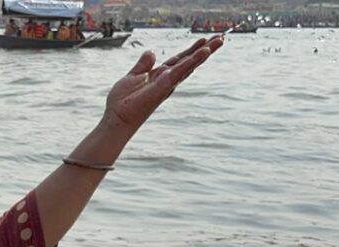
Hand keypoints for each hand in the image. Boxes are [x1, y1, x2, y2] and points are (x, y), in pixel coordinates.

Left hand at [102, 36, 224, 134]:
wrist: (116, 117)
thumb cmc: (122, 102)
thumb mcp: (132, 77)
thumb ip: (143, 65)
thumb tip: (152, 51)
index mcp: (160, 76)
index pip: (179, 60)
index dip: (191, 50)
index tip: (204, 40)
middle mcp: (167, 80)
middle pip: (189, 61)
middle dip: (205, 49)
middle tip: (221, 38)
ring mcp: (167, 84)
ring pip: (189, 65)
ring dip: (204, 53)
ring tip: (219, 41)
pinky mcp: (163, 87)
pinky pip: (179, 71)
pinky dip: (191, 61)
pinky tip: (203, 52)